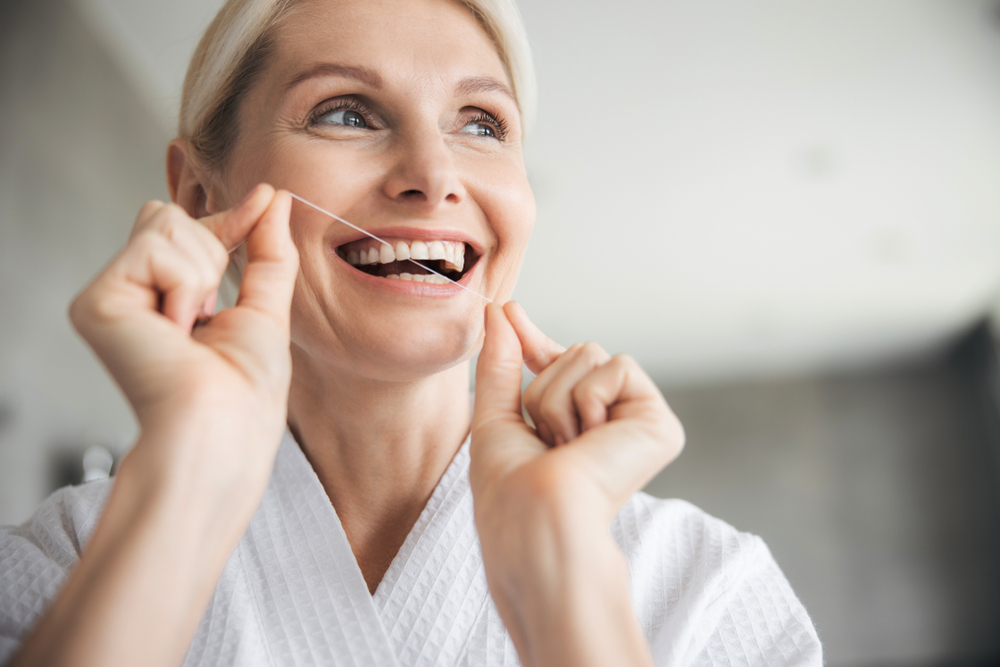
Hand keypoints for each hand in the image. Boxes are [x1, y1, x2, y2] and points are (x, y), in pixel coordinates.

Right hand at [69, 184, 298, 508]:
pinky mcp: (97, 302)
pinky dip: (185, 284)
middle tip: (210, 312)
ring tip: (192, 326)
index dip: (229, 218)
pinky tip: (176, 328)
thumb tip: (274, 195)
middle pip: (170, 216)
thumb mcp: (266, 306)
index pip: (189, 232)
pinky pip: (156, 249)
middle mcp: (130, 295)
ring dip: (202, 272)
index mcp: (164, 299)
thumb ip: (267, 250)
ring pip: (165, 223)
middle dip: (213, 249)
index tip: (267, 196)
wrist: (226, 426)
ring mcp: (110, 297)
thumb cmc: (246, 388)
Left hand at [471, 301, 683, 525]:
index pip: (555, 368)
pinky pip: (617, 366)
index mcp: (573, 427)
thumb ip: (500, 365)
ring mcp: (636, 422)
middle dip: (544, 388)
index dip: (530, 340)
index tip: (507, 311)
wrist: (536, 517)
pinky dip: (589, 399)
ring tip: (569, 446)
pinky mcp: (659, 423)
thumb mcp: (495, 417)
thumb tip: (498, 311)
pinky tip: (593, 441)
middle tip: (550, 441)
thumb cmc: (509, 488)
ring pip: (590, 354)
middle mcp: (609, 423)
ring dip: (561, 398)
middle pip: (573, 352)